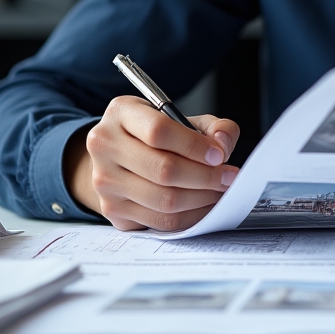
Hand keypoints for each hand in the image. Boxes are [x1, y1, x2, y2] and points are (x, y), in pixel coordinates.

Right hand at [64, 95, 240, 230]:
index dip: (194, 146)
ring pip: (164, 200)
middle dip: (205, 176)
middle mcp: (105, 146)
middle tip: (229, 176)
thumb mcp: (181, 117)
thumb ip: (212, 125)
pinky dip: (190, 216)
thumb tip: (223, 143)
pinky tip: (205, 205)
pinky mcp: (113, 211)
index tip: (219, 154)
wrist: (117, 154)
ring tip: (220, 190)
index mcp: (121, 113)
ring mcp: (105, 182)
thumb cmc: (153, 133)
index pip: (159, 131)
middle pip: (163, 170)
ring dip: (201, 198)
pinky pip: (160, 221)